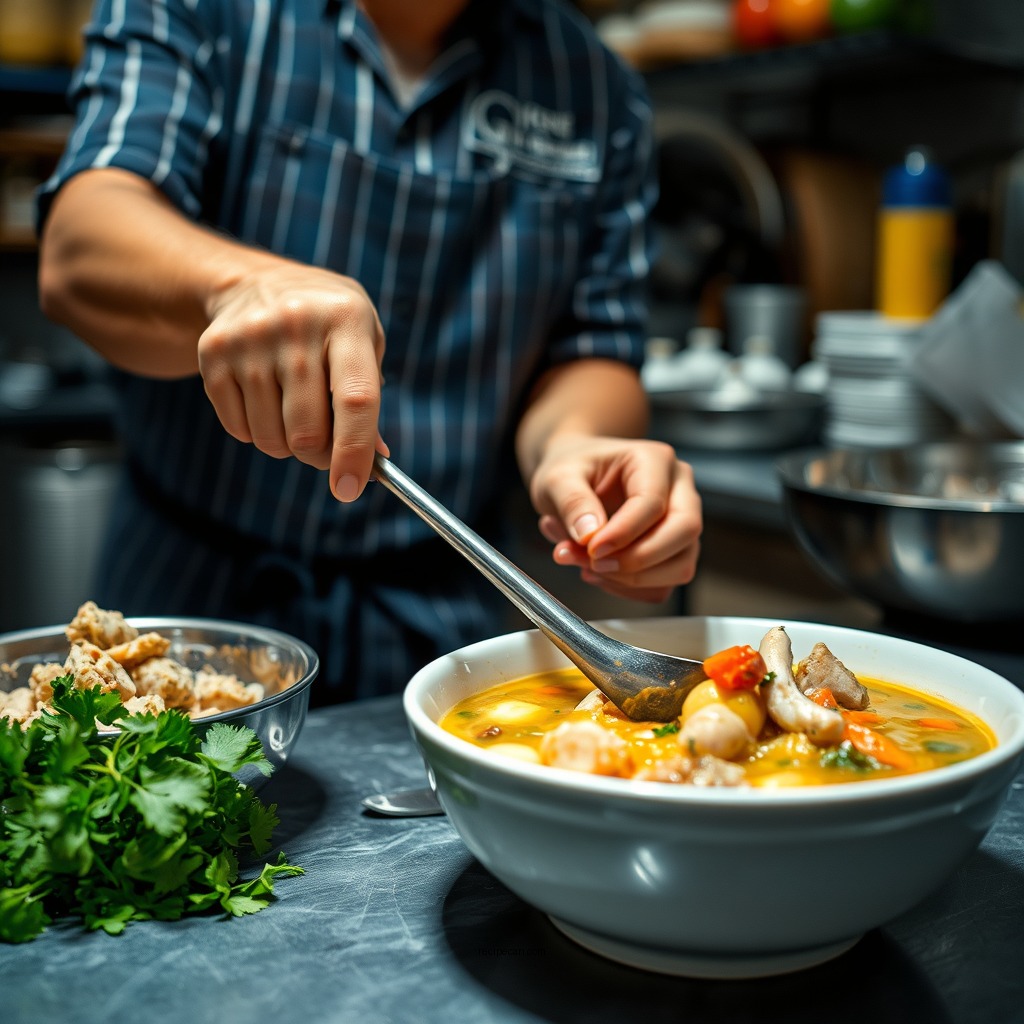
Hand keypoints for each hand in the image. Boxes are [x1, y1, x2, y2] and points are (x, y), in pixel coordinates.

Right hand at [198, 261, 387, 500]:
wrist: (255, 283)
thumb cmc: (326, 326)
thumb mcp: (363, 343)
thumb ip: (369, 401)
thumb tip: (372, 462)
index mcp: (346, 318)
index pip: (356, 400)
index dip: (354, 452)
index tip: (350, 490)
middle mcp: (296, 324)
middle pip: (308, 431)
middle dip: (320, 457)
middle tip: (324, 448)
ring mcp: (249, 338)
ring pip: (271, 438)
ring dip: (286, 445)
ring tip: (292, 411)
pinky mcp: (213, 353)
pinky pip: (239, 429)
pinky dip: (255, 432)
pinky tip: (263, 399)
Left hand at [528, 437, 701, 602]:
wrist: (572, 482)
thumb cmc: (572, 472)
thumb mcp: (557, 478)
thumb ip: (572, 502)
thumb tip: (590, 534)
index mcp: (655, 461)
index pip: (653, 503)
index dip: (622, 533)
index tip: (591, 548)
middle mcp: (679, 490)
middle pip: (684, 532)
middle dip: (637, 560)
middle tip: (593, 564)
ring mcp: (682, 523)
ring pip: (681, 565)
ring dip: (633, 579)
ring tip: (587, 568)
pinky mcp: (674, 552)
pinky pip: (664, 584)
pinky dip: (630, 589)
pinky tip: (600, 574)